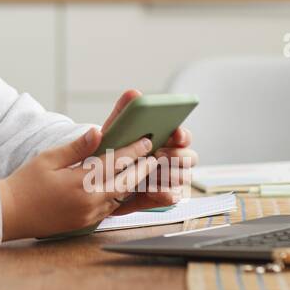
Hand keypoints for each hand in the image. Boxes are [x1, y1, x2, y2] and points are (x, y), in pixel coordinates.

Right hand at [0, 92, 163, 241]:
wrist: (11, 214)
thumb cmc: (26, 183)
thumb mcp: (48, 158)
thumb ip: (76, 147)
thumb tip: (97, 132)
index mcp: (79, 183)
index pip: (114, 163)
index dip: (132, 151)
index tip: (145, 140)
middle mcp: (89, 202)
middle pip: (125, 183)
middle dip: (142, 168)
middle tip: (156, 155)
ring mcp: (89, 215)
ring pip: (122, 197)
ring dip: (136, 183)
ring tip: (147, 170)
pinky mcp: (87, 223)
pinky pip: (112, 208)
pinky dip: (122, 196)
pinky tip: (126, 187)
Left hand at [100, 89, 197, 216]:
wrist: (100, 175)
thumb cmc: (114, 148)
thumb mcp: (115, 130)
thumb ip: (123, 112)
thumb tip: (133, 93)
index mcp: (166, 139)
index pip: (183, 136)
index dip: (182, 135)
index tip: (174, 133)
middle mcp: (174, 158)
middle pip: (190, 158)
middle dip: (177, 156)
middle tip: (159, 154)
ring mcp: (171, 178)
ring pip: (183, 177)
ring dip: (169, 174)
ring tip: (151, 173)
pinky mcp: (164, 196)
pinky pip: (172, 197)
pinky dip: (163, 193)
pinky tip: (151, 190)